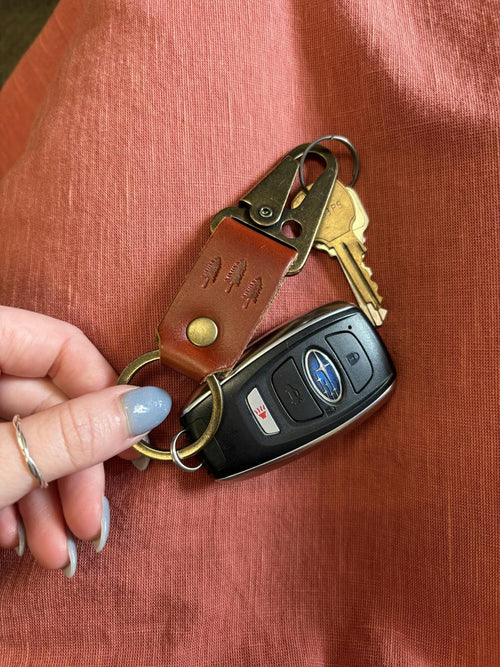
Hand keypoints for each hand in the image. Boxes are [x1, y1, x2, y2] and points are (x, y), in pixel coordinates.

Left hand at [0, 307, 170, 576]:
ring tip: (54, 548)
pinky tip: (15, 534)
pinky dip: (11, 494)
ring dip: (45, 496)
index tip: (127, 444)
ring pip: (21, 436)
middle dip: (72, 472)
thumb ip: (70, 435)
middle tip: (88, 518)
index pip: (61, 345)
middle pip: (46, 402)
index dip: (103, 395)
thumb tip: (149, 407)